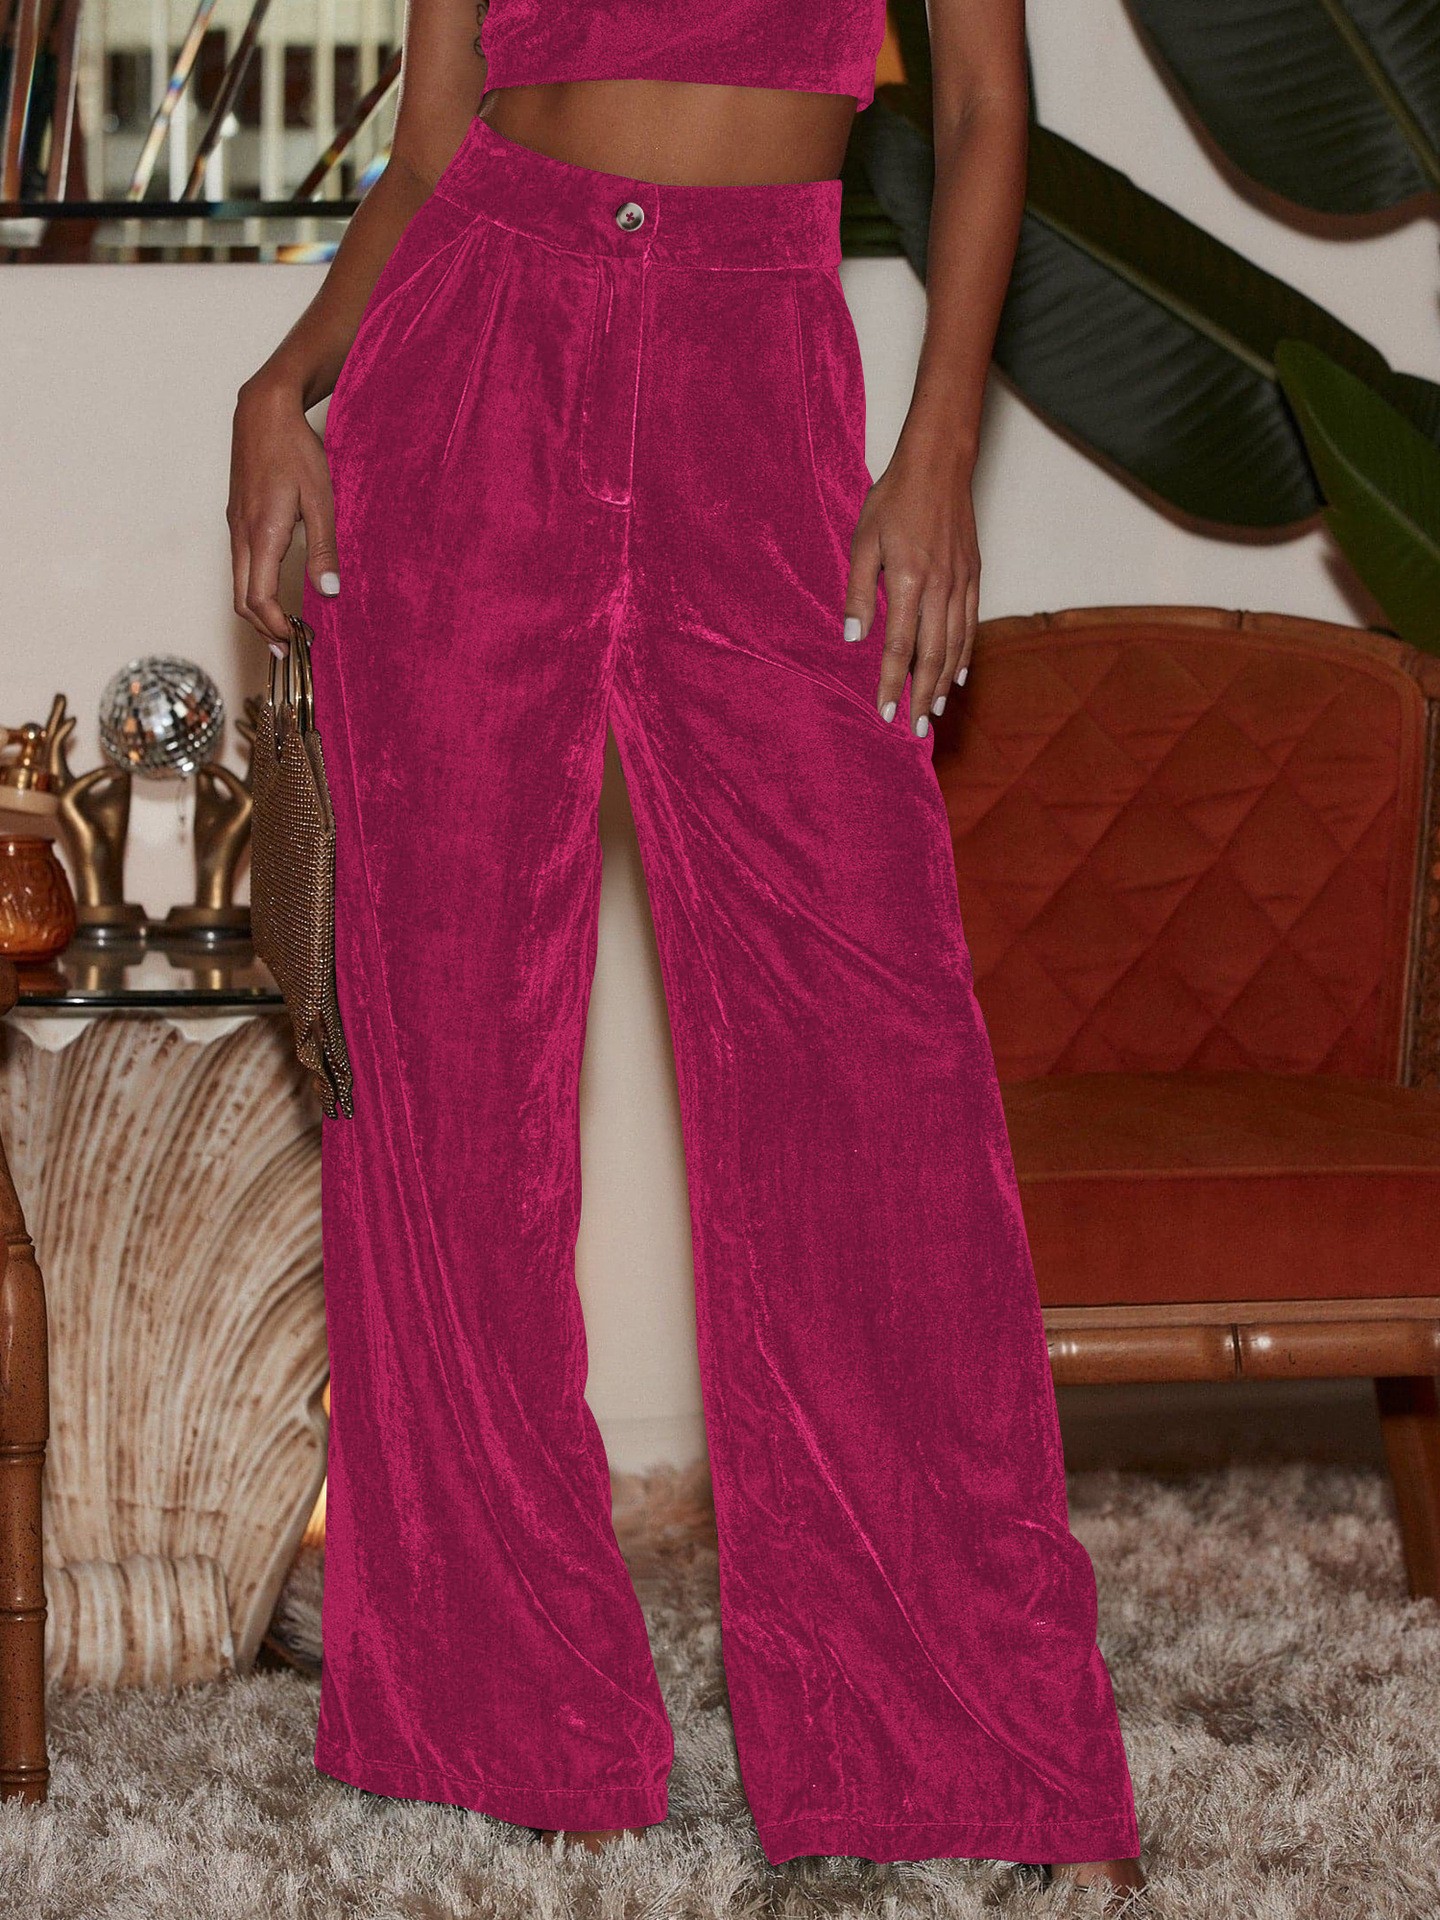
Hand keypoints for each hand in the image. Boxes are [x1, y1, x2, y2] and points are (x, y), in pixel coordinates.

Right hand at [228, 372, 339, 652]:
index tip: (297, 641)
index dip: (275, 627)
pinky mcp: (237, 517)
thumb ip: (324, 549)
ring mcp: (235, 526)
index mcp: (262, 535)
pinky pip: (240, 565)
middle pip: (241, 600)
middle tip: (289, 647)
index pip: (259, 600)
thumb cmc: (295, 451)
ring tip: (284, 626)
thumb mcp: (321, 500)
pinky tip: (275, 590)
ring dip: (258, 610)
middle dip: (263, 628)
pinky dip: (255, 588)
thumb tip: (329, 593)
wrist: (264, 411)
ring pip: (238, 583)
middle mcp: (241, 535)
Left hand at [842, 444, 979, 734]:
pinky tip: (958, 675)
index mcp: (909, 581)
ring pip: (956, 646)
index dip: (892, 684)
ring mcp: (962, 583)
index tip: (886, 713)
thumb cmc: (894, 500)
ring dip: (945, 683)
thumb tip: (853, 638)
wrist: (939, 464)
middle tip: (916, 730)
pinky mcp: (974, 575)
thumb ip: (858, 592)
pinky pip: (971, 625)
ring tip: (935, 711)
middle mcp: (940, 588)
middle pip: (932, 656)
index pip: (900, 647)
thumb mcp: (862, 542)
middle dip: (922, 697)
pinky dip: (965, 655)